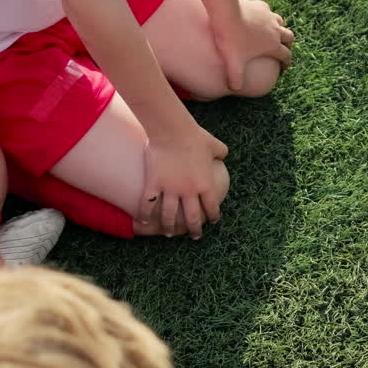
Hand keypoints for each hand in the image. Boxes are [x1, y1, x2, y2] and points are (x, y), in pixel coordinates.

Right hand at [139, 123, 228, 238]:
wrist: (172, 131)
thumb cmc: (194, 136)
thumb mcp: (214, 145)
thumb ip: (221, 152)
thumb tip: (223, 155)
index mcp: (205, 184)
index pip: (211, 207)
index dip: (213, 216)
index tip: (212, 222)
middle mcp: (188, 192)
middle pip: (191, 217)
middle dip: (194, 229)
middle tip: (195, 236)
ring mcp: (170, 189)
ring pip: (169, 216)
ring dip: (169, 227)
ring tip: (169, 234)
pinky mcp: (153, 184)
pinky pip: (148, 203)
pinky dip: (145, 214)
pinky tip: (143, 222)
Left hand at [212, 0, 294, 91]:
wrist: (226, 13)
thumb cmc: (231, 39)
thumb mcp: (233, 62)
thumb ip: (235, 78)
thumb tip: (235, 90)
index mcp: (272, 45)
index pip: (286, 56)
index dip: (286, 62)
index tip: (284, 67)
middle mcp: (275, 30)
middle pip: (289, 37)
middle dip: (288, 44)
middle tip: (282, 49)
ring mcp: (269, 16)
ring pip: (281, 22)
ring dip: (279, 28)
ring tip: (271, 33)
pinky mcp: (260, 5)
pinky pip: (268, 11)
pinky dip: (266, 16)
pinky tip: (259, 17)